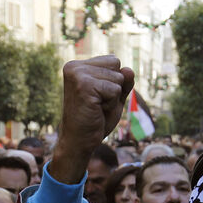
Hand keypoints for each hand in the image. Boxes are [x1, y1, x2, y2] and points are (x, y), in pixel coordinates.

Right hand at [49, 56, 133, 183]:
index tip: (98, 97)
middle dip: (114, 87)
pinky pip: (115, 90)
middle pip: (116, 65)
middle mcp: (74, 66)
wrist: (79, 142)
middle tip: (98, 104)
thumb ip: (123, 81)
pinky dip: (111, 104)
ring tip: (96, 108)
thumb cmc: (96, 119)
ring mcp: (77, 74)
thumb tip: (128, 70)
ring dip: (113, 97)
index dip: (113, 81)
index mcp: (78, 66)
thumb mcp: (114, 97)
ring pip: (118, 77)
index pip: (113, 60)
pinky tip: (96, 111)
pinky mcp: (83, 86)